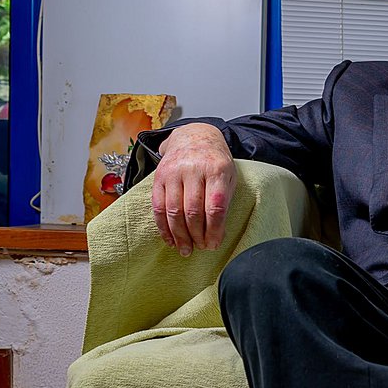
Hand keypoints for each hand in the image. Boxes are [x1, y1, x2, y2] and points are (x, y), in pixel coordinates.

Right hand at [151, 123, 235, 256]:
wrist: (194, 137)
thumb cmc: (216, 162)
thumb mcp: (229, 177)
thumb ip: (223, 202)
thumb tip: (217, 234)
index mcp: (216, 170)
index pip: (215, 207)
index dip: (214, 230)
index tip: (214, 244)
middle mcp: (193, 170)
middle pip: (193, 211)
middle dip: (197, 235)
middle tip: (201, 248)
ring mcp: (173, 173)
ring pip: (173, 211)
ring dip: (179, 235)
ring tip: (185, 250)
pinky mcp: (158, 178)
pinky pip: (158, 207)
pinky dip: (164, 227)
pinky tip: (170, 239)